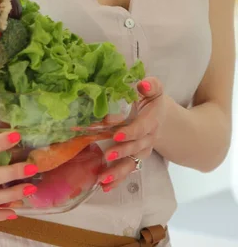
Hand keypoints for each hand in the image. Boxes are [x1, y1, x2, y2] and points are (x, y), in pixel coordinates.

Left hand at [100, 77, 165, 191]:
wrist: (166, 121)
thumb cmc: (154, 102)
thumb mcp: (155, 91)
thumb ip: (151, 86)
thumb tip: (142, 83)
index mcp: (151, 121)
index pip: (141, 128)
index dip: (130, 131)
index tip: (116, 134)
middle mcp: (148, 138)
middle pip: (135, 147)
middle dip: (121, 152)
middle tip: (107, 155)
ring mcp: (142, 151)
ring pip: (132, 163)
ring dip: (118, 172)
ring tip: (103, 178)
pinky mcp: (135, 158)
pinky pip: (127, 171)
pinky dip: (117, 180)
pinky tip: (104, 186)